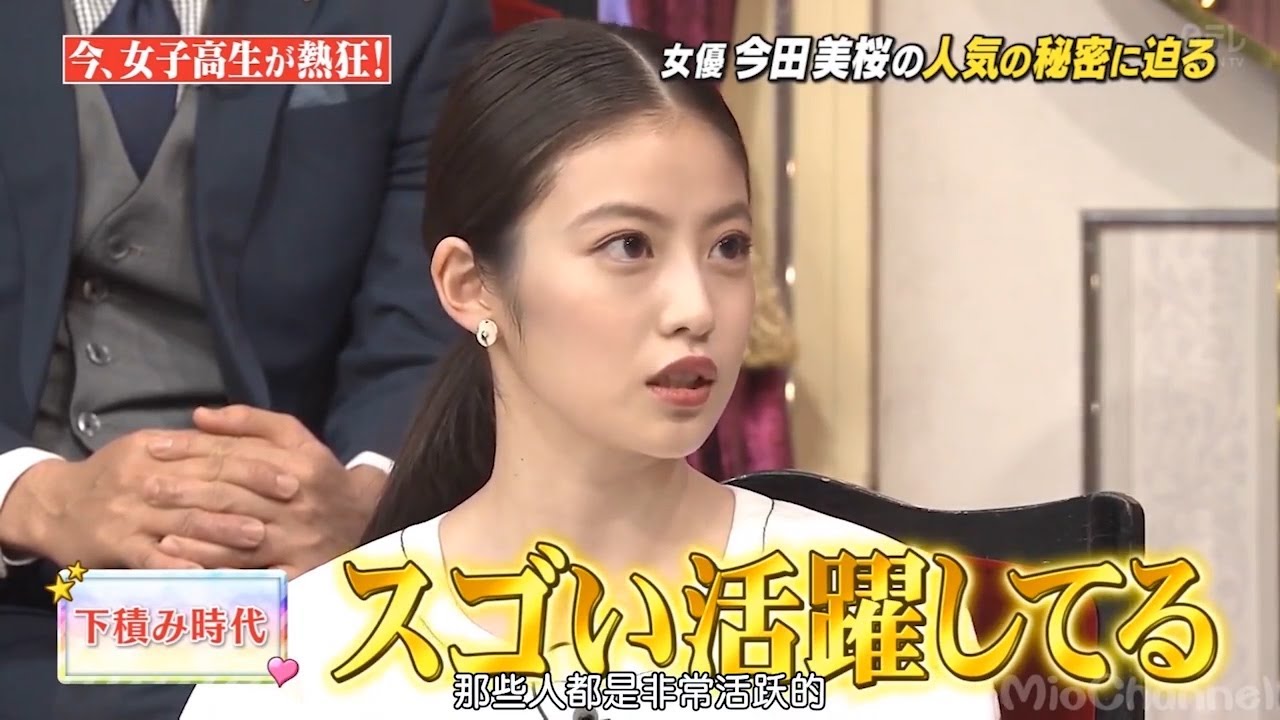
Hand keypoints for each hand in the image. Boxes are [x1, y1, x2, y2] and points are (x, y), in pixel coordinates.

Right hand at [0, 432, 272, 569]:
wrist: (56, 505)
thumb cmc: (113, 474)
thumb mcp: (146, 446)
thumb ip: (191, 443)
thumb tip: (235, 435)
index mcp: (157, 450)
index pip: (214, 455)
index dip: (255, 465)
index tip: (290, 474)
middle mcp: (146, 478)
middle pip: (206, 485)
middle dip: (251, 493)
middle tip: (290, 501)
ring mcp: (131, 514)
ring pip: (185, 522)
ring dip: (224, 530)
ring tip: (260, 536)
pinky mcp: (117, 545)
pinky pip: (154, 558)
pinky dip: (182, 565)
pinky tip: (209, 572)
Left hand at [145, 405, 383, 576]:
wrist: (365, 521)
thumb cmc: (320, 477)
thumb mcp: (297, 439)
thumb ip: (252, 423)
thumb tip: (200, 416)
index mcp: (300, 465)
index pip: (236, 455)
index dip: (192, 449)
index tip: (154, 447)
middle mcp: (298, 503)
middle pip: (231, 495)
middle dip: (183, 489)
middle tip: (143, 486)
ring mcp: (296, 542)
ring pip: (234, 535)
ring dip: (191, 530)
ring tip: (153, 522)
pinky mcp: (295, 574)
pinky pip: (246, 572)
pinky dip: (211, 567)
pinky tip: (181, 561)